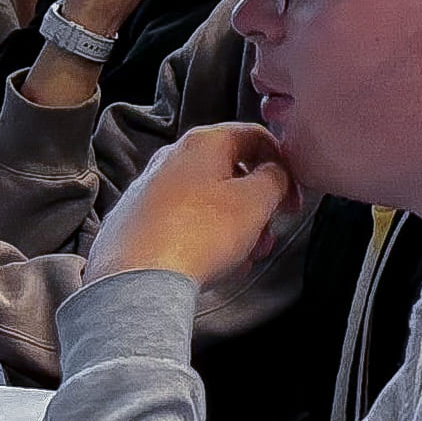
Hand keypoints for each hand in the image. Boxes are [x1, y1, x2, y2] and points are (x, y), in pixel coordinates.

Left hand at [84, 119, 303, 290]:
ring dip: (232, 227)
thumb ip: (276, 179)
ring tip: (243, 258)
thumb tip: (274, 174)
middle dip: (256, 205)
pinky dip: (200, 241)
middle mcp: (168, 160)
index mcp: (202, 143)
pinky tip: (211, 267)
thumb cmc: (197, 236)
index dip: (283, 165)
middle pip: (228, 173)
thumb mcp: (257, 202)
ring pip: (203, 203)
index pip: (255, 137)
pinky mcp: (129, 227)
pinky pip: (177, 226)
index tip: (292, 196)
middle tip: (268, 232)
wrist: (136, 283)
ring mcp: (144, 194)